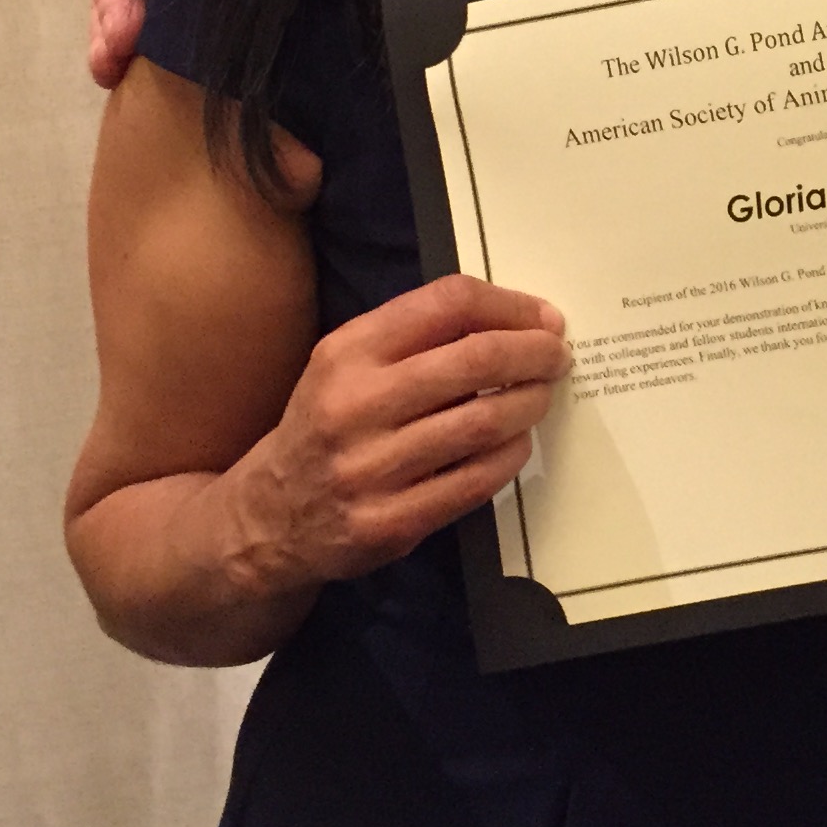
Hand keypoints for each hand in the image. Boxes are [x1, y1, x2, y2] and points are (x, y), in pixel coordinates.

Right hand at [220, 274, 568, 593]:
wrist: (267, 517)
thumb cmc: (327, 424)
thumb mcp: (348, 363)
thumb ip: (417, 335)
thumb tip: (517, 319)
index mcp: (348, 352)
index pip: (448, 303)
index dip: (510, 306)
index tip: (544, 319)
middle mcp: (354, 405)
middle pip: (475, 360)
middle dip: (534, 354)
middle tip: (559, 357)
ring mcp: (370, 469)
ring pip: (483, 422)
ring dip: (530, 404)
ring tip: (541, 397)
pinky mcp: (388, 523)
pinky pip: (474, 482)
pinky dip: (510, 456)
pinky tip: (516, 444)